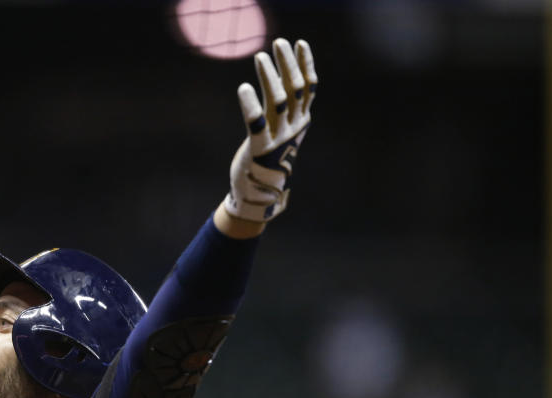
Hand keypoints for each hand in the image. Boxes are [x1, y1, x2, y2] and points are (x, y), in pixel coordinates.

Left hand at [222, 38, 317, 222]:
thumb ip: (283, 116)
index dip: (305, 65)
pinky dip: (250, 106)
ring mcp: (277, 140)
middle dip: (288, 64)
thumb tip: (288, 90)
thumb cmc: (266, 165)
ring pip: (280, 101)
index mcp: (300, 125)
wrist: (257, 200)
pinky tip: (243, 88)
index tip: (300, 42)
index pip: (308, 89)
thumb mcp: (280, 137)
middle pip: (296, 89)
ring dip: (270, 77)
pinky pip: (256, 123)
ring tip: (260, 56)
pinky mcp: (258, 150)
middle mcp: (292, 130)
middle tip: (279, 42)